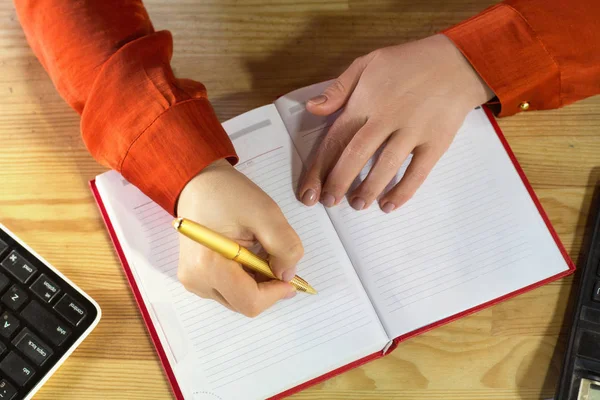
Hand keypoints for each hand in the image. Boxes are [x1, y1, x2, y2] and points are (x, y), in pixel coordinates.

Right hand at [176, 160, 302, 316]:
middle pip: (244, 304)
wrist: (198, 183)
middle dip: (267, 287)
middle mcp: (196, 279)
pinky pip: (229, 290)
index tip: (291, 277)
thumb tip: (288, 275)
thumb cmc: (227, 193)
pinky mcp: (196, 278)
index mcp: (208, 265)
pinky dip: (246, 279)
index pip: (250, 302)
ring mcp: (194, 280)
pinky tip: (247, 255)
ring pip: (238, 299)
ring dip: (257, 282)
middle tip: (276, 257)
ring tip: (258, 250)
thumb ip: (284, 246)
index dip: (276, 293)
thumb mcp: (266, 213)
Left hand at [299, 34, 493, 211]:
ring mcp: (413, 130)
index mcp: (365, 102)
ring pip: (386, 165)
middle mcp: (386, 118)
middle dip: (338, 182)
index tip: (308, 191)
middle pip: (356, 154)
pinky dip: (403, 190)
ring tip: (357, 205)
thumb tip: (312, 109)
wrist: (457, 62)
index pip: (335, 139)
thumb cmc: (409, 63)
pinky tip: (389, 205)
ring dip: (368, 189)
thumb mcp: (367, 63)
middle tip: (329, 203)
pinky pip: (418, 171)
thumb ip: (338, 88)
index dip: (319, 168)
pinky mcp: (436, 142)